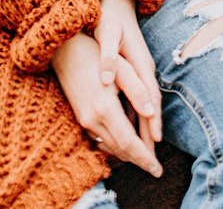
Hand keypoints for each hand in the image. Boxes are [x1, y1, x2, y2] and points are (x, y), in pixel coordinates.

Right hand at [51, 30, 161, 174]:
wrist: (65, 52)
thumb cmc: (97, 54)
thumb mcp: (121, 68)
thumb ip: (137, 91)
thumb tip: (152, 112)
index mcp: (105, 108)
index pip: (128, 142)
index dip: (144, 157)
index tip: (157, 169)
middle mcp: (92, 119)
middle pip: (120, 149)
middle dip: (139, 160)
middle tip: (155, 169)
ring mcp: (84, 120)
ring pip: (110, 146)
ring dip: (128, 154)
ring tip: (145, 157)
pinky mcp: (81, 118)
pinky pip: (101, 139)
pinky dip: (116, 145)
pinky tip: (127, 143)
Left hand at [94, 0, 161, 146]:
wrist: (117, 1)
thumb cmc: (110, 18)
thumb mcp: (107, 33)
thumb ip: (108, 57)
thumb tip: (107, 79)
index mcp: (140, 64)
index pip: (148, 100)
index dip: (150, 124)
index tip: (153, 146)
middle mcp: (144, 70)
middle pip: (150, 108)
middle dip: (150, 135)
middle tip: (153, 163)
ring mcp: (141, 71)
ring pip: (145, 107)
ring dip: (145, 130)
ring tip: (145, 154)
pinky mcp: (134, 71)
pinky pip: (138, 101)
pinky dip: (137, 118)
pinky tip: (132, 130)